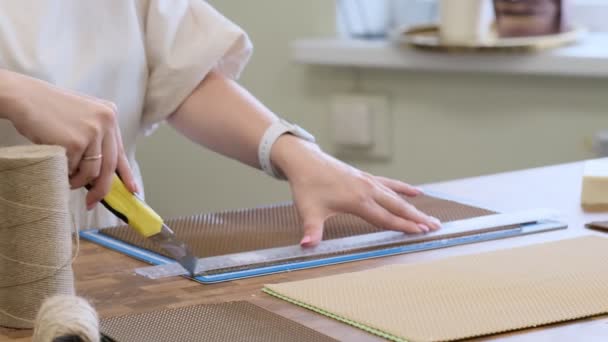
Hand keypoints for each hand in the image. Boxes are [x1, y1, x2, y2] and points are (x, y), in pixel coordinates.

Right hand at [3, 71, 136, 207]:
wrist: (25, 97)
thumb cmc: (49, 110)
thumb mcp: (83, 118)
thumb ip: (96, 138)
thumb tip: (102, 172)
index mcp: (110, 114)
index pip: (121, 151)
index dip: (126, 174)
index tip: (132, 190)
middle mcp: (106, 121)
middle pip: (110, 166)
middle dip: (101, 189)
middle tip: (93, 202)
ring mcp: (92, 132)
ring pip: (92, 171)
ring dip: (78, 181)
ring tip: (66, 176)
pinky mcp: (76, 142)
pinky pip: (73, 169)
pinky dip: (64, 171)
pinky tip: (57, 161)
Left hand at [271, 135, 440, 246]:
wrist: (305, 160)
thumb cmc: (307, 186)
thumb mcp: (308, 210)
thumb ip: (311, 230)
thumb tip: (307, 245)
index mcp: (357, 200)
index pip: (385, 217)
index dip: (403, 226)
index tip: (420, 233)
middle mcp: (367, 190)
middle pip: (397, 207)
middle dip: (417, 218)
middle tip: (435, 227)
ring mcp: (368, 182)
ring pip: (396, 196)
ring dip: (414, 207)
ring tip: (430, 217)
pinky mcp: (365, 177)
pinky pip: (390, 184)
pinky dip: (404, 188)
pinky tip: (416, 193)